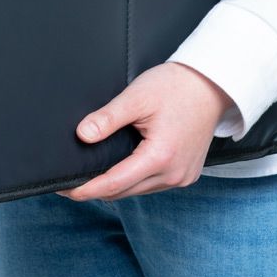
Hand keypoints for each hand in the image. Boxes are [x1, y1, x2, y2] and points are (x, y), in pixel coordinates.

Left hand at [56, 62, 235, 200]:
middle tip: (69, 182)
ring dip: (115, 186)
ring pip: (138, 190)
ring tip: (90, 176)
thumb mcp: (137, 97)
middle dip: (95, 189)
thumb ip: (108, 118)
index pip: (114, 183)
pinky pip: (152, 184)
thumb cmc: (176, 87)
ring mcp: (182, 176)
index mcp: (161, 157)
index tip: (65, 189)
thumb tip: (83, 135)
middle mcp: (174, 174)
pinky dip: (133, 180)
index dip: (86, 189)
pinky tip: (118, 169)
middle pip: (124, 191)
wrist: (211, 85)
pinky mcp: (186, 174)